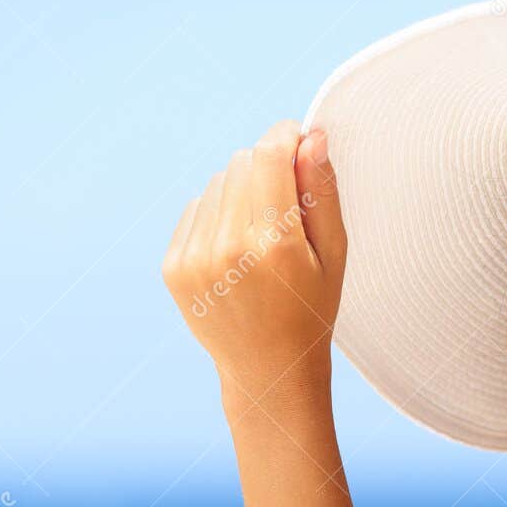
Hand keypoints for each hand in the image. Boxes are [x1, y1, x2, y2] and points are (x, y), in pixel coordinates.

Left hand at [162, 120, 347, 409]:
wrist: (266, 370)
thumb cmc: (310, 310)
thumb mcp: (333, 254)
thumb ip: (322, 192)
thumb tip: (313, 136)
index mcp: (273, 245)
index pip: (268, 155)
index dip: (286, 136)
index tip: (298, 139)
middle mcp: (226, 248)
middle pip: (242, 162)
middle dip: (267, 167)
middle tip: (286, 204)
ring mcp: (193, 258)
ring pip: (218, 182)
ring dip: (242, 192)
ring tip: (261, 235)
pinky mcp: (173, 266)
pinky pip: (196, 207)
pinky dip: (218, 215)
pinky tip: (237, 249)